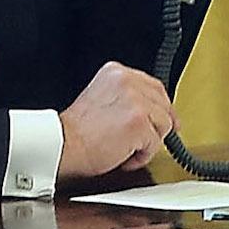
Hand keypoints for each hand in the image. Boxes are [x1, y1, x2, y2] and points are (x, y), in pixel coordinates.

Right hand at [57, 62, 175, 179]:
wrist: (62, 145)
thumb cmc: (76, 131)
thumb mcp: (101, 99)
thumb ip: (126, 98)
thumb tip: (153, 111)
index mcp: (116, 72)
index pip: (153, 86)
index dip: (161, 106)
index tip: (165, 119)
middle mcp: (127, 81)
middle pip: (163, 104)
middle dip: (158, 126)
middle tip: (146, 141)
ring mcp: (135, 101)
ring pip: (163, 124)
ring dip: (147, 142)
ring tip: (125, 148)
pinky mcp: (139, 123)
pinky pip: (156, 144)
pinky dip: (142, 156)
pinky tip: (124, 156)